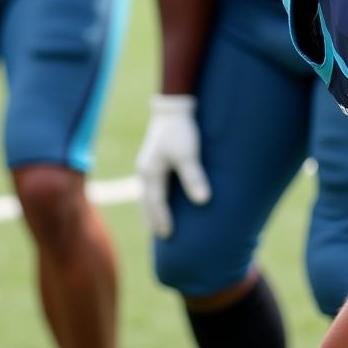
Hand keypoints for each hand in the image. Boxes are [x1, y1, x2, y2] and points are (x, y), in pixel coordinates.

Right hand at [135, 93, 210, 238]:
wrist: (173, 108)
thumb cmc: (181, 130)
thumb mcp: (189, 153)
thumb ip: (194, 177)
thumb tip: (203, 201)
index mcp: (150, 171)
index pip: (155, 202)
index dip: (162, 219)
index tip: (169, 236)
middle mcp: (144, 171)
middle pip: (145, 202)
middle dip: (152, 220)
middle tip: (161, 238)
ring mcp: (147, 166)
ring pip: (145, 195)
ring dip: (150, 211)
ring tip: (158, 226)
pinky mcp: (153, 161)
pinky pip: (149, 187)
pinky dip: (153, 200)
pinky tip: (161, 203)